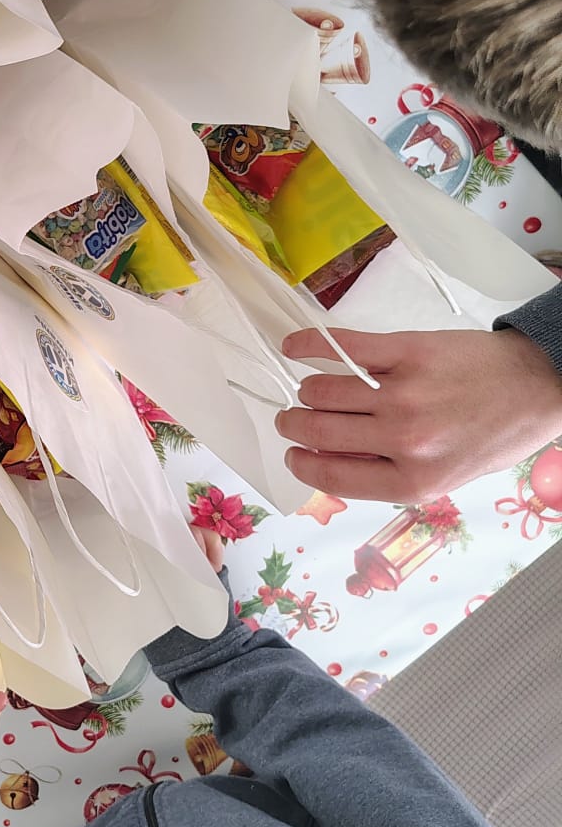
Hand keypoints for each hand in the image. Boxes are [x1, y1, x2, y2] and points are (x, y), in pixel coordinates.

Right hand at [276, 326, 561, 501]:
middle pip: (318, 431)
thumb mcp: (443, 476)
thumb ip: (388, 474)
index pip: (330, 474)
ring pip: (323, 391)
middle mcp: (404, 440)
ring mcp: (404, 393)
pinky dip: (309, 345)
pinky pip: (343, 347)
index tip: (292, 454)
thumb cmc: (492, 435)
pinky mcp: (407, 351)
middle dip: (293, 426)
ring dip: (306, 392)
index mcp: (413, 481)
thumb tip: (327, 460)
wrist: (536, 387)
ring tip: (310, 391)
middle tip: (290, 419)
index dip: (300, 463)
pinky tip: (294, 347)